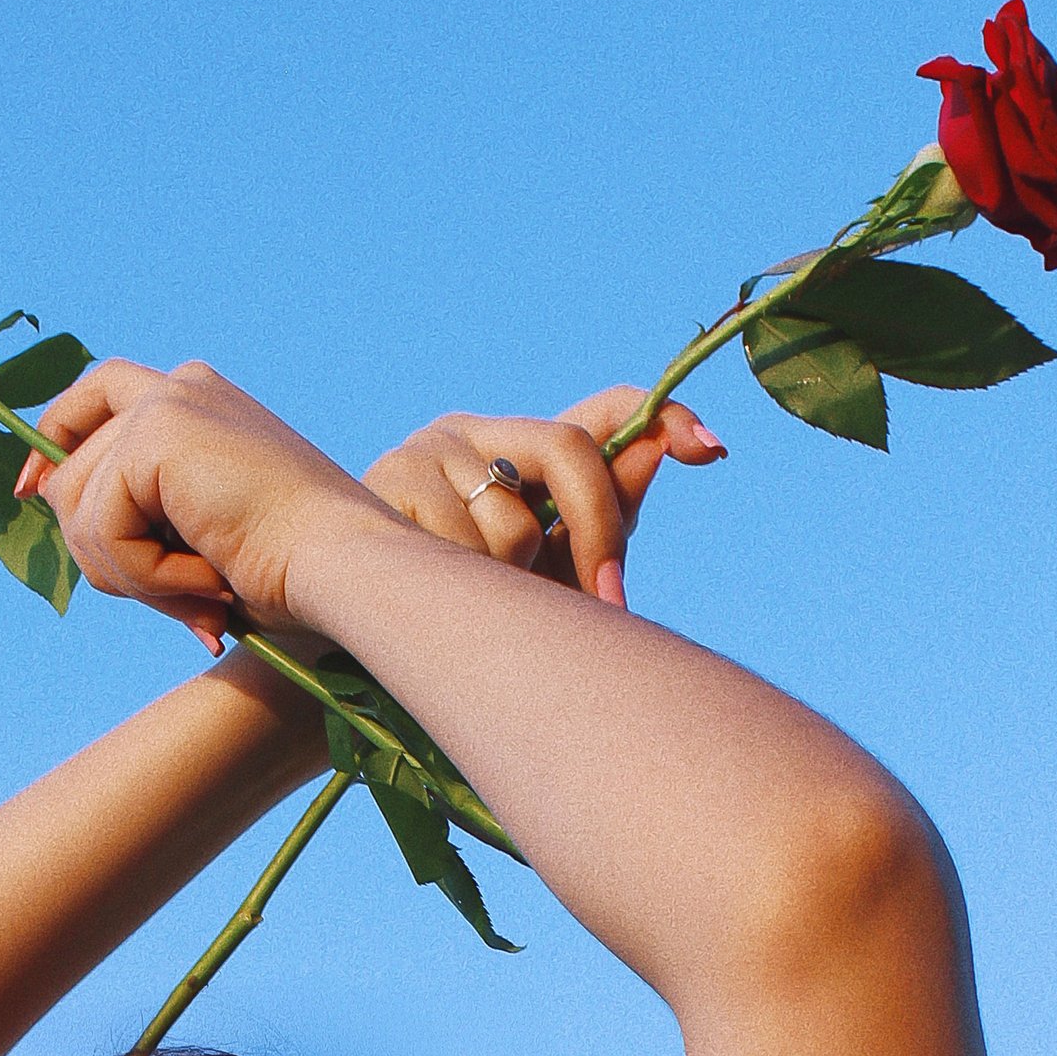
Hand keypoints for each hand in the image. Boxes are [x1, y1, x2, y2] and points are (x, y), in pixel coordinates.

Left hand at [16, 360, 384, 653]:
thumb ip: (132, 512)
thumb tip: (42, 496)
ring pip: (81, 508)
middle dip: (104, 553)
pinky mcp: (157, 436)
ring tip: (206, 590)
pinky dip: (146, 576)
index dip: (53, 443)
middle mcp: (179, 387)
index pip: (93, 401)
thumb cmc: (290, 570)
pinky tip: (207, 578)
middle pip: (72, 467)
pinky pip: (102, 527)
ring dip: (133, 575)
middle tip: (184, 601)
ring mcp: (166, 405)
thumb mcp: (196, 537)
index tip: (30, 492)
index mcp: (196, 403)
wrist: (344, 566)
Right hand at [361, 389, 724, 608]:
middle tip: (610, 601)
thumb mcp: (544, 576)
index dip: (663, 417)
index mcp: (520, 449)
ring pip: (516, 519)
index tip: (713, 449)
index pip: (605, 414)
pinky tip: (434, 600)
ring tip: (478, 609)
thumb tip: (676, 451)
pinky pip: (462, 546)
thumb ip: (604, 521)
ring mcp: (428, 450)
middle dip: (601, 530)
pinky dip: (464, 589)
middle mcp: (476, 431)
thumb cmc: (455, 615)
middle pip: (572, 451)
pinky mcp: (388, 481)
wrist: (343, 642)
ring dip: (514, 582)